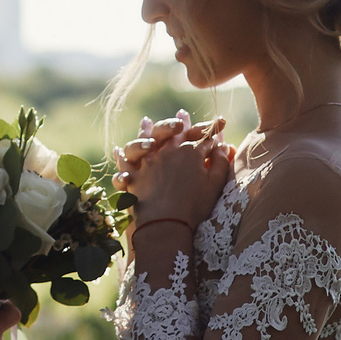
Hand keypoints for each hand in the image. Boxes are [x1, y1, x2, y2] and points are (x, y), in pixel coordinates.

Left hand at [116, 119, 232, 230]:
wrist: (166, 224)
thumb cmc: (194, 207)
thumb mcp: (214, 185)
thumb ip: (220, 163)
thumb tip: (223, 146)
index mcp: (190, 153)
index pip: (203, 138)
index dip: (212, 132)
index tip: (218, 124)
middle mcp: (168, 151)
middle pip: (176, 133)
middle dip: (182, 123)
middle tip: (182, 114)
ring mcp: (148, 161)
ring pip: (147, 140)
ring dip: (148, 130)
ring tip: (146, 121)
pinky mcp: (133, 175)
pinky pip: (124, 163)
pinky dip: (121, 156)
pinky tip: (117, 150)